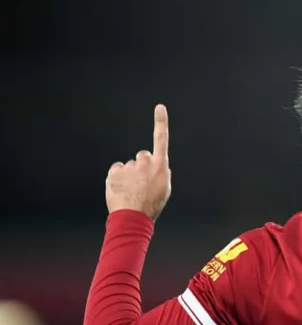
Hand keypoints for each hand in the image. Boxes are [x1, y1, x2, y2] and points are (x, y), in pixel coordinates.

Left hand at [105, 104, 171, 219]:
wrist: (133, 217)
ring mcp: (129, 166)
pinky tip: (121, 190)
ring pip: (129, 166)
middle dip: (141, 165)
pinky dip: (118, 178)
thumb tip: (158, 166)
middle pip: (142, 156)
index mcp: (160, 166)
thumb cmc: (151, 205)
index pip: (161, 139)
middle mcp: (144, 162)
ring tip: (131, 191)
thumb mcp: (164, 189)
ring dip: (129, 175)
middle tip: (141, 182)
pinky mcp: (114, 172)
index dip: (161, 122)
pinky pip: (116, 171)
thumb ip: (161, 173)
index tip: (160, 108)